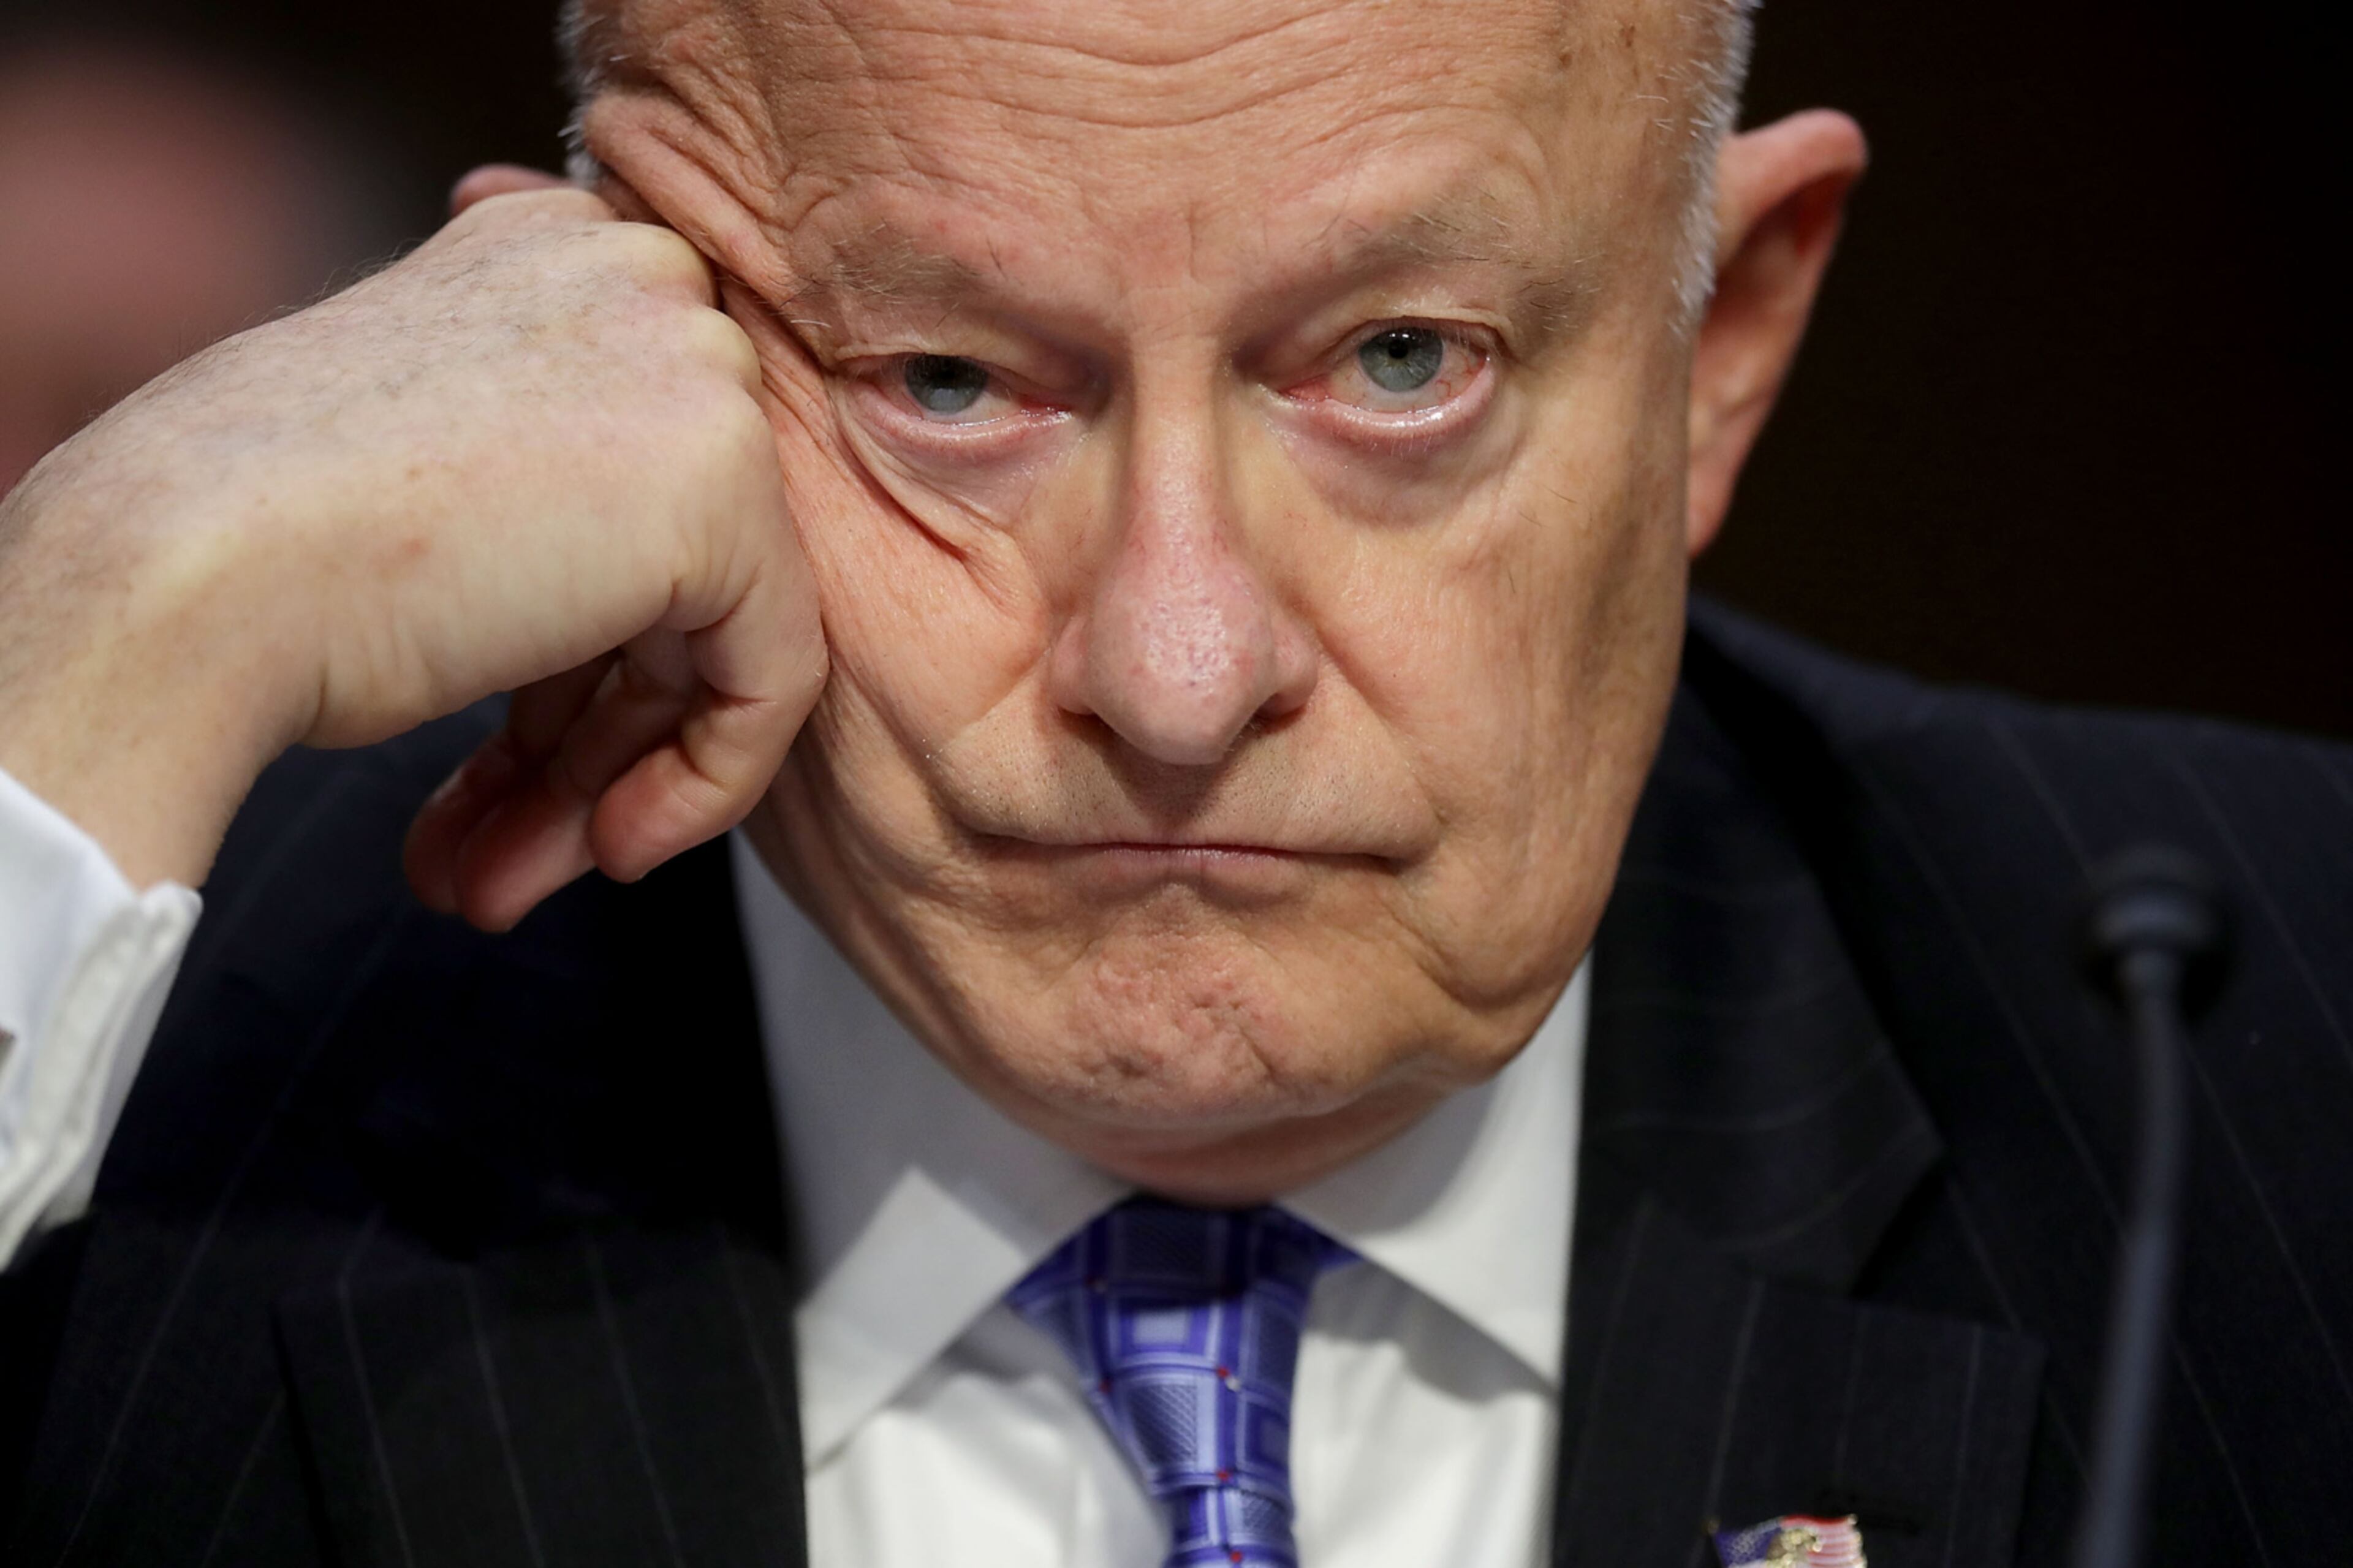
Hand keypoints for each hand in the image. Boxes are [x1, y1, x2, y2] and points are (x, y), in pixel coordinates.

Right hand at [0, 169, 823, 927]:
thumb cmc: (255, 535)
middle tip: (504, 844)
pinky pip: (770, 675)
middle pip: (675, 559)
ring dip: (600, 779)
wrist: (189, 574)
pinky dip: (698, 785)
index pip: (631, 477)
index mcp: (559, 249)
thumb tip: (605, 576)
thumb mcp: (433, 469)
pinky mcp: (727, 490)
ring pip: (714, 631)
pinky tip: (596, 852)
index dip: (576, 640)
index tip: (510, 747)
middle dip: (584, 730)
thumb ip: (546, 481)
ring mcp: (698, 375)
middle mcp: (646, 284)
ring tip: (501, 879)